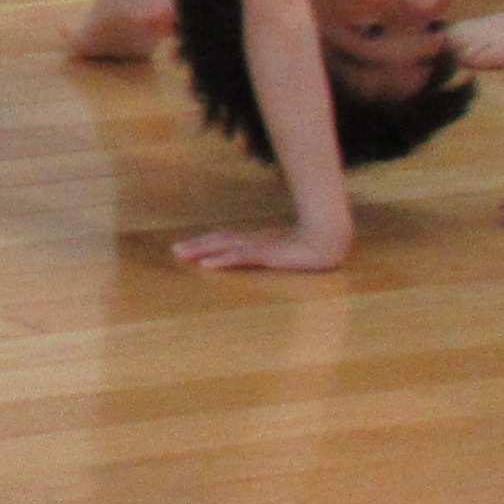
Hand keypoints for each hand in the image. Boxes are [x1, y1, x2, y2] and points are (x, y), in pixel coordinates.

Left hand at [170, 219, 351, 272]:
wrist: (329, 241)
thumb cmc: (312, 246)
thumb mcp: (288, 250)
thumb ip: (275, 251)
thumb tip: (266, 253)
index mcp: (258, 240)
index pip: (226, 238)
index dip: (206, 241)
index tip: (186, 246)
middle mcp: (255, 240)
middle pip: (219, 240)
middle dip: (196, 245)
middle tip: (174, 250)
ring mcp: (259, 247)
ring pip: (223, 247)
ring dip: (201, 251)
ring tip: (181, 255)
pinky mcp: (266, 255)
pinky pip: (239, 257)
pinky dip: (221, 260)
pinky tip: (206, 264)